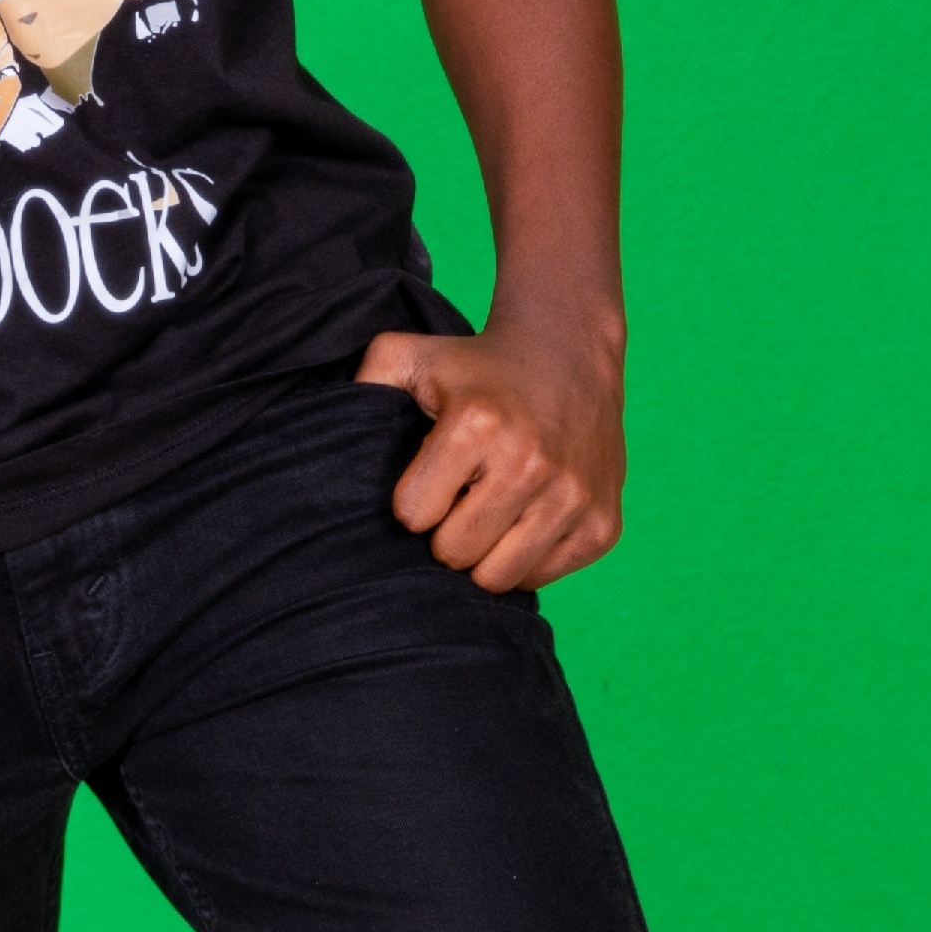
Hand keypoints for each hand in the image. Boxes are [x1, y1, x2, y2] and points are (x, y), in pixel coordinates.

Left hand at [353, 320, 625, 594]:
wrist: (569, 353)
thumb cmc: (475, 365)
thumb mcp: (409, 354)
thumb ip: (363, 384)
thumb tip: (327, 437)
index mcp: (476, 425)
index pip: (412, 515)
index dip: (413, 500)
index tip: (429, 476)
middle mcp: (531, 463)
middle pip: (454, 554)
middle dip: (445, 532)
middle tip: (459, 497)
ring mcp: (574, 497)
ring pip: (497, 578)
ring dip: (484, 552)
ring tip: (489, 509)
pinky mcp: (603, 526)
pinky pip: (540, 577)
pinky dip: (526, 557)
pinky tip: (526, 515)